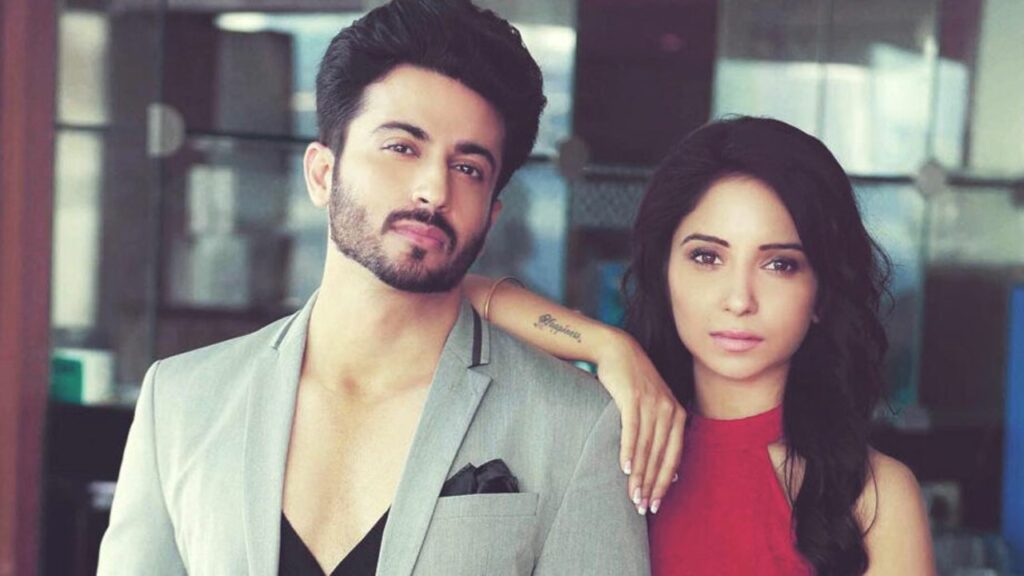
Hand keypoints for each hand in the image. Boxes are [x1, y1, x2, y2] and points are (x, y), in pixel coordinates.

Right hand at [595, 331, 685, 515]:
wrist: (618, 350)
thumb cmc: (634, 383)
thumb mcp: (654, 407)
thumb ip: (662, 435)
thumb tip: (671, 473)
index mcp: (677, 415)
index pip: (673, 457)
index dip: (663, 483)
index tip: (655, 504)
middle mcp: (669, 410)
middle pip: (660, 456)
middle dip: (651, 484)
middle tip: (642, 507)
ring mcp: (652, 403)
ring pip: (646, 447)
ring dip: (639, 474)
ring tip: (631, 495)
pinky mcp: (633, 397)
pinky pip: (632, 430)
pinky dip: (629, 450)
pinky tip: (624, 468)